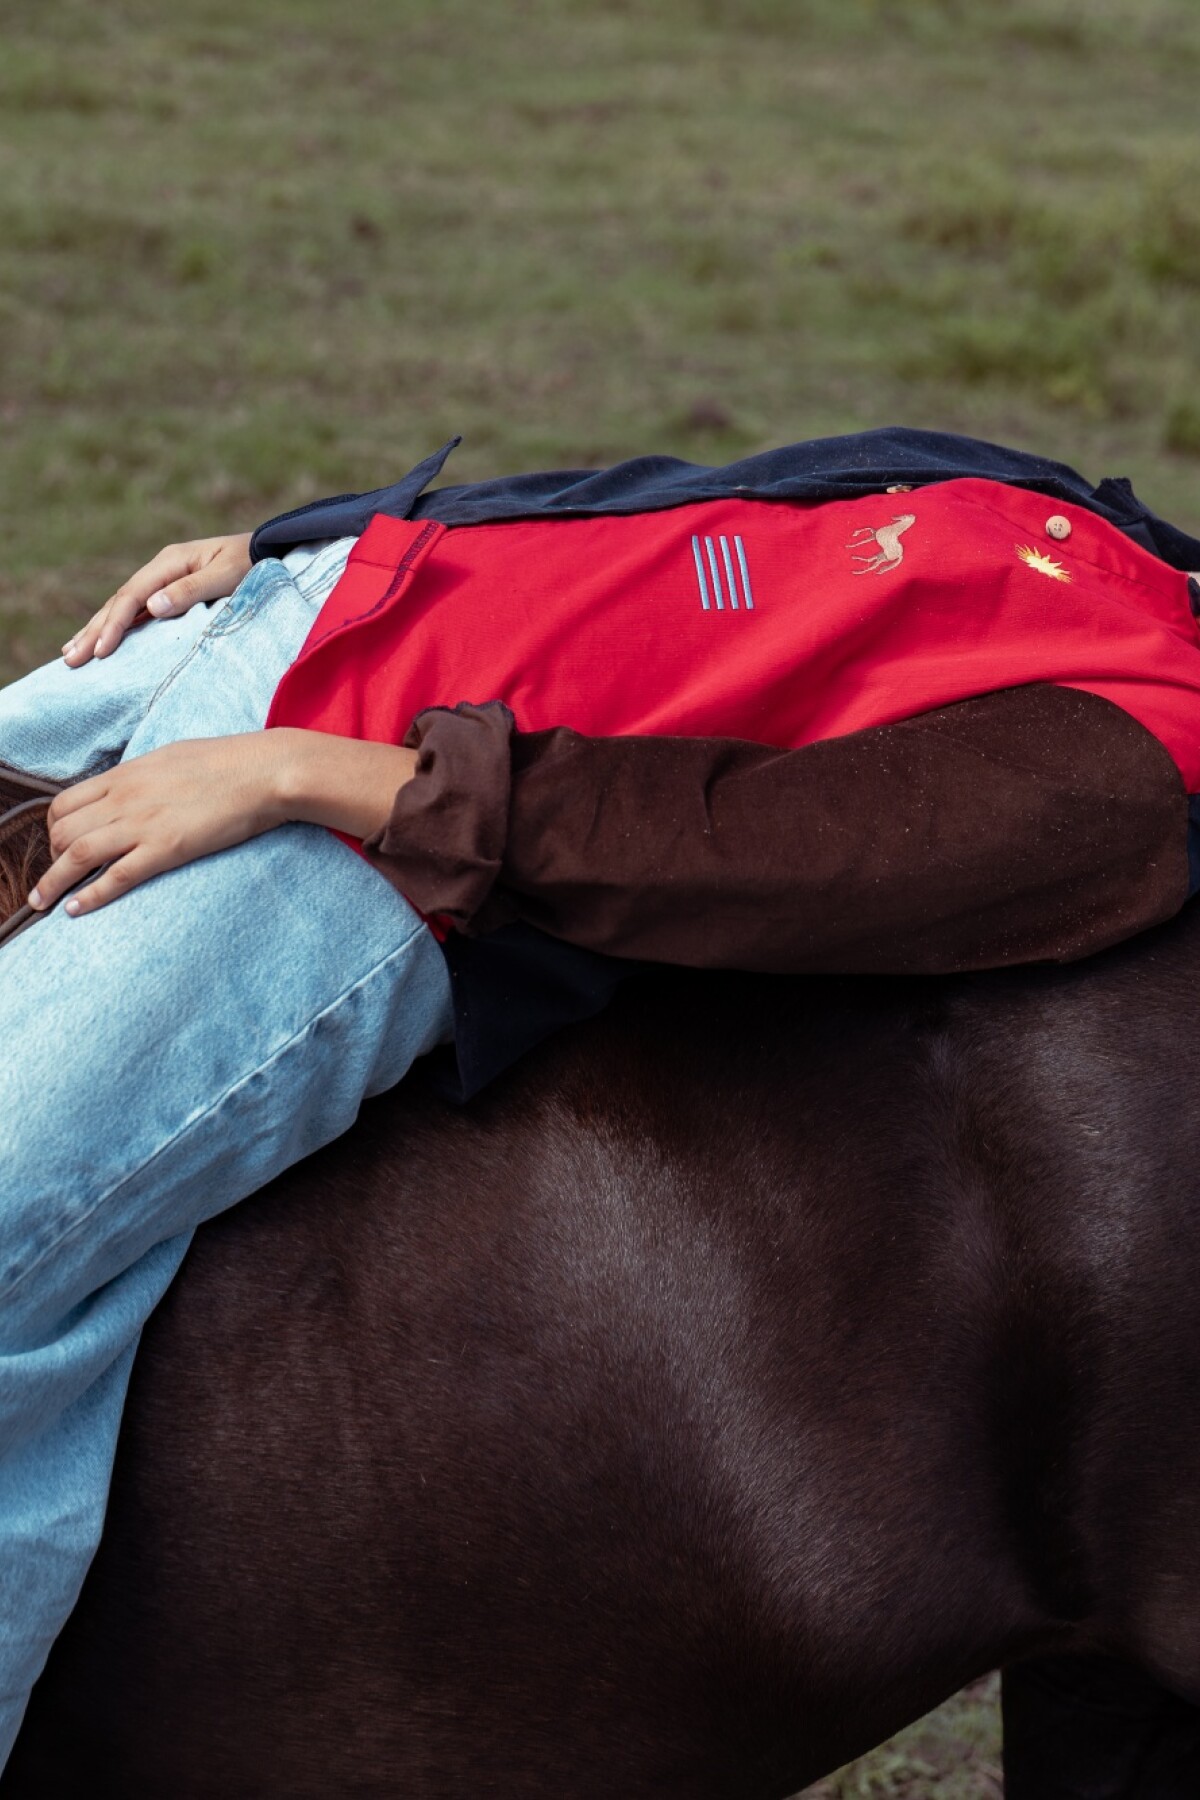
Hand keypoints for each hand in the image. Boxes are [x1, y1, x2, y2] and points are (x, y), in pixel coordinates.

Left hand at [30, 735, 286, 915]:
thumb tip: (130, 789)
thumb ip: (142, 776)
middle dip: (51, 858)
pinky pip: (117, 876)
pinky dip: (90, 896)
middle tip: (55, 878)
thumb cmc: (227, 762)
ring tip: (41, 903)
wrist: (263, 771)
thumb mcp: (170, 758)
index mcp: (125, 774)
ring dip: (53, 882)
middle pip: (63, 831)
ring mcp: (143, 824)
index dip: (54, 829)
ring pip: (78, 854)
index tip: (59, 847)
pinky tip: (75, 910)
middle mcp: (124, 798)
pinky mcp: (166, 848)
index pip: (65, 803)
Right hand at [63, 534, 253, 665]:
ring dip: (96, 629)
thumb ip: (191, 591)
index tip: (100, 651)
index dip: (114, 625)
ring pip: (121, 606)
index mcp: (170, 562)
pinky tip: (101, 640)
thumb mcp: (227, 576)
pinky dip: (115, 626)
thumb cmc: (252, 563)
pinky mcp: (168, 591)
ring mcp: (163, 579)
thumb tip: (151, 607)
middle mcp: (161, 569)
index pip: (132, 596)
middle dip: (93, 631)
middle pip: (119, 602)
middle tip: (70, 659)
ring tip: (71, 652)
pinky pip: (135, 610)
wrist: (269, 549)